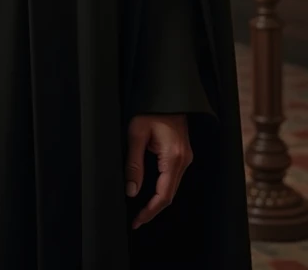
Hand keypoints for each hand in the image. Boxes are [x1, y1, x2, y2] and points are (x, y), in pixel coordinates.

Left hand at [125, 113, 192, 229]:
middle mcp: (184, 160)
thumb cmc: (150, 110)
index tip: (137, 221)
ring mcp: (185, 158)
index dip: (150, 211)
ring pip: (172, 187)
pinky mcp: (182, 154)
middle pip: (170, 195)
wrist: (167, 94)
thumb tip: (131, 191)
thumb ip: (134, 164)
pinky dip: (161, 188)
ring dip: (157, 200)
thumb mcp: (136, 134)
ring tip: (140, 210)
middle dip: (153, 209)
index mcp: (173, 157)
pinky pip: (173, 178)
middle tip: (136, 220)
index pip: (164, 195)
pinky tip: (150, 192)